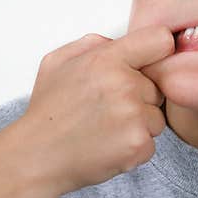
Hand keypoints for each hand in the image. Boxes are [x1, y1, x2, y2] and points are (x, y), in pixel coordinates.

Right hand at [18, 25, 174, 195]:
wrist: (36, 157)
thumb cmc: (48, 111)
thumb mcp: (58, 61)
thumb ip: (93, 44)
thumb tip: (120, 43)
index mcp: (107, 59)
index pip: (161, 40)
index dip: (156, 54)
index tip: (146, 66)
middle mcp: (124, 84)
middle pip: (158, 86)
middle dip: (140, 96)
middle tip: (107, 108)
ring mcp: (133, 116)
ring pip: (157, 116)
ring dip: (139, 123)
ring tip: (106, 128)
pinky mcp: (138, 144)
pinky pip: (152, 142)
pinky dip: (134, 147)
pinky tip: (109, 145)